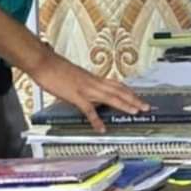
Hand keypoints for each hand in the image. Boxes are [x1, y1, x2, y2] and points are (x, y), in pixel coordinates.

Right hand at [29, 50, 148, 132]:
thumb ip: (83, 83)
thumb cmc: (55, 68)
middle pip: (119, 90)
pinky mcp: (75, 95)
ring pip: (110, 97)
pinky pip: (88, 109)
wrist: (44, 62)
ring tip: (135, 112)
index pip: (116, 84)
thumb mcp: (74, 75)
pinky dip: (96, 120)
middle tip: (146, 106)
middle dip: (134, 99)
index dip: (128, 91)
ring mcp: (85, 89)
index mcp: (93, 78)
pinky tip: (101, 128)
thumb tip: (87, 90)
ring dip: (124, 104)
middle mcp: (93, 82)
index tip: (138, 97)